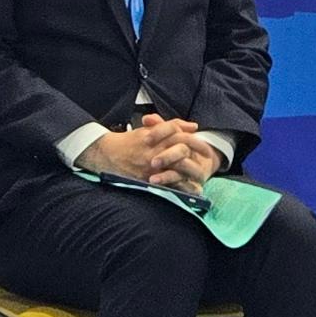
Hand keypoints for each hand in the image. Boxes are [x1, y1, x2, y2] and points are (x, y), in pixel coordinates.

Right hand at [83, 115, 213, 185]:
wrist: (107, 154)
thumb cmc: (130, 142)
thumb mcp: (148, 130)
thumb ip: (169, 126)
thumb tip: (193, 126)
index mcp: (154, 136)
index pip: (177, 132)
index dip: (192, 136)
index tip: (203, 140)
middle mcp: (154, 150)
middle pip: (180, 147)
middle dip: (196, 149)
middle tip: (208, 153)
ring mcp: (150, 166)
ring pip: (176, 166)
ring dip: (191, 169)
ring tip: (203, 174)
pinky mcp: (147, 179)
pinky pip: (167, 183)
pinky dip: (181, 186)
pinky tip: (192, 189)